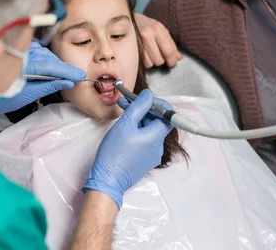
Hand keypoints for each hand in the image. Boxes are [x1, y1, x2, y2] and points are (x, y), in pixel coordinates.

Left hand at [0, 41, 85, 129]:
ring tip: (62, 73)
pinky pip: (32, 50)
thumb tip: (67, 82)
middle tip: (73, 76)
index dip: (66, 70)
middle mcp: (18, 51)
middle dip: (60, 66)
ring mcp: (15, 48)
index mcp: (21, 64)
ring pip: (40, 52)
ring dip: (51, 62)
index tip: (80, 76)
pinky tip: (47, 67)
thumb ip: (46, 86)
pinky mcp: (12, 48)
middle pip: (46, 56)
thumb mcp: (24, 95)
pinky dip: (42, 58)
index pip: (49, 65)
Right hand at [82, 89, 172, 208]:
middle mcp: (158, 147)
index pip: (168, 116)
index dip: (157, 104)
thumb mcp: (125, 125)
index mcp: (156, 137)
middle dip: (144, 110)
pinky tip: (125, 130)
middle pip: (157, 122)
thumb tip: (149, 95)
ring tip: (123, 114)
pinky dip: (138, 132)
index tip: (143, 99)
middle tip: (127, 103)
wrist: (108, 180)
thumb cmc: (114, 153)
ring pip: (150, 131)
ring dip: (139, 120)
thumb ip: (138, 106)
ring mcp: (152, 155)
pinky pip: (145, 141)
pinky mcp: (145, 161)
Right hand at [135, 13, 181, 67]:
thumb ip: (170, 43)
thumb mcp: (160, 29)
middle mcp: (146, 35)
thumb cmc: (145, 25)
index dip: (172, 60)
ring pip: (150, 64)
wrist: (125, 20)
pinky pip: (141, 63)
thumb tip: (178, 58)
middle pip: (159, 60)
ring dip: (152, 61)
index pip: (168, 51)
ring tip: (149, 52)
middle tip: (159, 54)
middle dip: (161, 60)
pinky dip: (144, 61)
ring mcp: (136, 43)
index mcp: (156, 28)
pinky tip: (143, 54)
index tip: (173, 63)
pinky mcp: (130, 50)